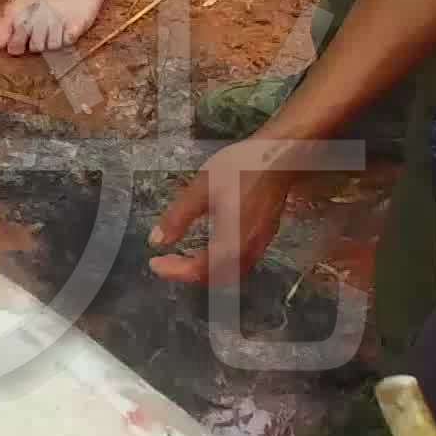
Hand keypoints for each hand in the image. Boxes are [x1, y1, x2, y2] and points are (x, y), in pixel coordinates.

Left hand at [147, 138, 301, 287]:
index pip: (197, 271)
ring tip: (187, 256)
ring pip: (230, 273)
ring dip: (207, 271)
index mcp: (229, 244)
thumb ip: (177, 218)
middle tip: (168, 261)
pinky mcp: (266, 235)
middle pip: (215, 279)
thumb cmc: (240, 169)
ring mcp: (260, 245)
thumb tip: (157, 241)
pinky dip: (222, 263)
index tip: (155, 262)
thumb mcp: (201, 189)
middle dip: (189, 274)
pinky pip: (242, 262)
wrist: (281, 156)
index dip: (173, 271)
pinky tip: (213, 246)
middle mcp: (247, 252)